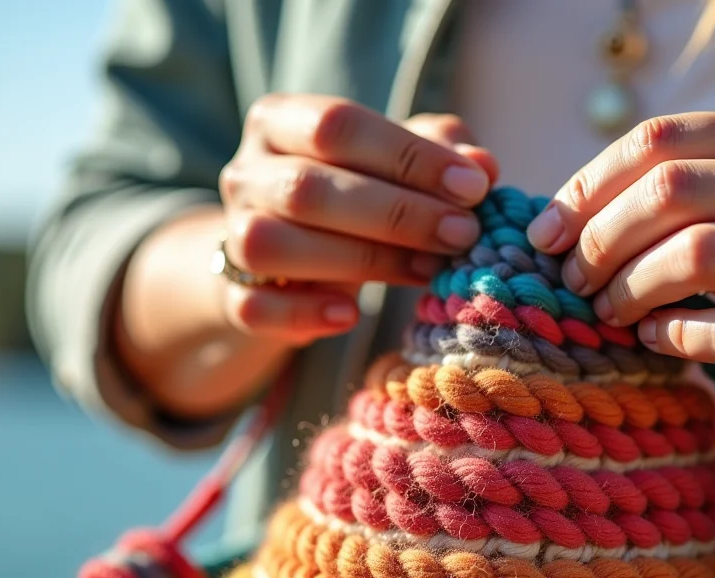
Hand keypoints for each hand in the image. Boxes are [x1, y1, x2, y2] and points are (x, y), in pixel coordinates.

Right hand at [217, 96, 498, 344]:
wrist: (288, 257)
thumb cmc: (357, 193)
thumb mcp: (396, 162)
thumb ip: (438, 152)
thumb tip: (482, 163)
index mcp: (281, 122)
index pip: (338, 126)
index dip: (409, 156)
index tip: (472, 186)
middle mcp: (246, 173)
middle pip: (306, 188)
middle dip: (395, 214)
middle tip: (461, 233)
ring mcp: (231, 234)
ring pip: (271, 245)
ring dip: (359, 261)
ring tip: (425, 271)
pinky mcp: (231, 293)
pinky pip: (253, 306)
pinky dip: (301, 314)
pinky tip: (349, 317)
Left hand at [525, 110, 714, 409]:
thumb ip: (684, 186)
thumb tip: (560, 218)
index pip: (665, 139)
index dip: (590, 185)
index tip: (547, 232)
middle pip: (675, 192)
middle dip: (602, 239)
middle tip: (573, 278)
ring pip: (700, 256)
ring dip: (631, 288)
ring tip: (608, 309)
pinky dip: (676, 336)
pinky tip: (654, 338)